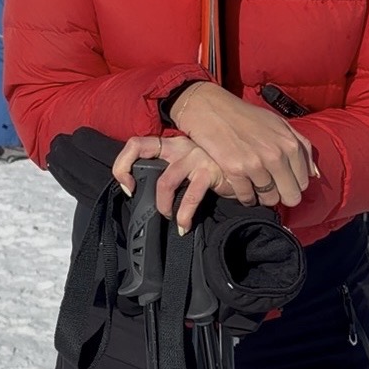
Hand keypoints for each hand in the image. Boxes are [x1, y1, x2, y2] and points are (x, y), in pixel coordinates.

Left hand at [112, 133, 228, 234]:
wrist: (245, 168)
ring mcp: (194, 156)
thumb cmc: (212, 170)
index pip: (136, 143)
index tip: (127, 186)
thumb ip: (169, 171)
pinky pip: (190, 197)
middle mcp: (179, 145)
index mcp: (170, 144)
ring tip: (168, 217)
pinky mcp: (210, 171)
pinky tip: (185, 225)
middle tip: (131, 194)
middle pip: (140, 147)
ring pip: (164, 181)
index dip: (123, 163)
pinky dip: (184, 215)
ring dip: (162, 205)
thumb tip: (146, 195)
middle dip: (125, 171)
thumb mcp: (187, 166)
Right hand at [170, 83, 316, 220]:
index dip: (293, 185)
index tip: (282, 181)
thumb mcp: (279, 124)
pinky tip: (240, 185)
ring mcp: (255, 163)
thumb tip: (315, 174)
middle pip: (290, 196)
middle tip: (269, 188)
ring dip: (261, 196)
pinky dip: (244, 196)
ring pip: (269, 199)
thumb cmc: (246, 116)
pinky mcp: (234, 170)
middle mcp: (276, 155)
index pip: (303, 182)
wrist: (211, 108)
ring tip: (253, 184)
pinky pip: (247, 197)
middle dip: (281, 195)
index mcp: (290, 143)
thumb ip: (301, 146)